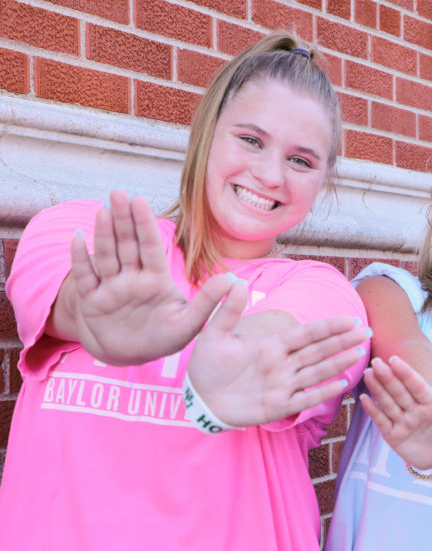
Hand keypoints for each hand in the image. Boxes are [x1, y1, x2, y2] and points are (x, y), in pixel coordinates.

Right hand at [68, 190, 231, 364]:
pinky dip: (80, 259)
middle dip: (122, 219)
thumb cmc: (164, 338)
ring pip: (106, 256)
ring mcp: (111, 287)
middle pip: (126, 244)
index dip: (144, 224)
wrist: (132, 357)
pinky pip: (85, 277)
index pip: (150, 246)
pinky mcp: (93, 301)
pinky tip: (78, 239)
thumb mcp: (190, 324)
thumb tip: (234, 282)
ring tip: (103, 210)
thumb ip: (208, 302)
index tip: (140, 200)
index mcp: (155, 279)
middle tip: (118, 192)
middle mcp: (131, 278)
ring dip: (103, 234)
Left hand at [187, 285, 369, 426]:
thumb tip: (236, 283)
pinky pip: (304, 398)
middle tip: (366, 333)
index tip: (350, 319)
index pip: (307, 334)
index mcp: (273, 345)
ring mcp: (283, 385)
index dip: (329, 327)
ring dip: (337, 365)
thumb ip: (227, 311)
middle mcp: (283, 364)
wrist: (199, 397)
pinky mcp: (278, 406)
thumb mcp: (214, 335)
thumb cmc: (207, 365)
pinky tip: (339, 385)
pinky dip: (321, 393)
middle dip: (342, 342)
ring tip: (358, 355)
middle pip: (318, 351)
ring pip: (316, 373)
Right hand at [358, 356, 431, 467]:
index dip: (406, 373)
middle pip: (399, 391)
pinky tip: (363, 399)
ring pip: (389, 403)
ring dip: (378, 389)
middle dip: (387, 377)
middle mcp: (415, 409)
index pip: (417, 386)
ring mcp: (404, 421)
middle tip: (376, 363)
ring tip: (367, 374)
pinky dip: (373, 411)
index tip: (395, 359)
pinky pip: (382, 422)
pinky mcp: (395, 436)